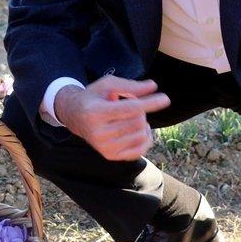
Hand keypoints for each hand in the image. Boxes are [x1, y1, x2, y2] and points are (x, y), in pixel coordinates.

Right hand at [54, 75, 170, 160]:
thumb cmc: (94, 98)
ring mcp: (104, 147)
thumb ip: (131, 86)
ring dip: (143, 123)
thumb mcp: (107, 85)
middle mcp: (98, 133)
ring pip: (141, 135)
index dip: (150, 103)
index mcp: (95, 113)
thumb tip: (153, 86)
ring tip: (130, 117)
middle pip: (137, 121)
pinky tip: (138, 130)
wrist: (75, 117)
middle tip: (131, 105)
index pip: (129, 109)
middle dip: (141, 110)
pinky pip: (140, 149)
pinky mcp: (110, 156)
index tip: (165, 98)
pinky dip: (145, 138)